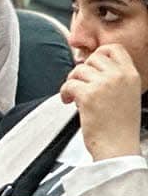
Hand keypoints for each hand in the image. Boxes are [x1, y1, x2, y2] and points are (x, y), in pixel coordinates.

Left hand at [61, 44, 144, 159]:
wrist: (118, 147)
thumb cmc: (120, 126)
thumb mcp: (127, 95)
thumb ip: (115, 79)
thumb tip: (92, 68)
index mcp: (131, 75)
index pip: (115, 48)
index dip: (99, 54)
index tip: (91, 67)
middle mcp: (119, 76)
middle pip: (93, 57)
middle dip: (82, 71)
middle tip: (81, 85)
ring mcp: (104, 84)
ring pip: (78, 70)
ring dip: (72, 82)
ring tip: (75, 96)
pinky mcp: (88, 95)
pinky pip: (68, 84)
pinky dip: (64, 92)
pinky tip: (69, 101)